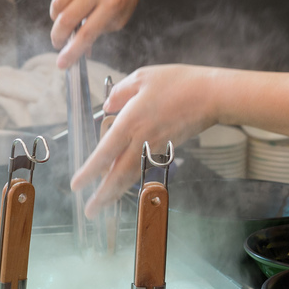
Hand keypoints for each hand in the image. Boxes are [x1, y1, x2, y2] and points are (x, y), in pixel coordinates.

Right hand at [47, 0, 158, 68]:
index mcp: (113, 3)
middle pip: (66, 19)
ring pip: (56, 2)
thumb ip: (100, 30)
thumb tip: (79, 50)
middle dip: (57, 36)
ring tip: (64, 15)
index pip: (86, 34)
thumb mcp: (121, 14)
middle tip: (58, 40)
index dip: (71, 52)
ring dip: (56, 15)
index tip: (61, 63)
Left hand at [71, 64, 218, 216]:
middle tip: (90, 211)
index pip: (105, 153)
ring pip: (132, 175)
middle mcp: (142, 139)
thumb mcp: (142, 77)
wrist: (212, 95)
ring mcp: (156, 146)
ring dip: (117, 192)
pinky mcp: (168, 148)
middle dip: (103, 195)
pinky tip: (125, 181)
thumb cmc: (179, 82)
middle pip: (118, 174)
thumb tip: (108, 104)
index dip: (89, 171)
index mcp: (131, 121)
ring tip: (103, 204)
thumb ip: (120, 91)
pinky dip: (133, 178)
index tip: (77, 185)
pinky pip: (145, 166)